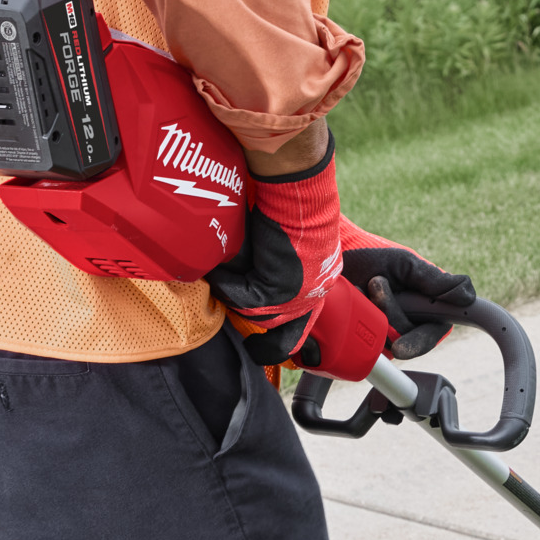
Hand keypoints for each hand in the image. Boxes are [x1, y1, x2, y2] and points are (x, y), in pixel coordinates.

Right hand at [208, 139, 341, 363]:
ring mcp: (300, 294)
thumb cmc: (292, 202)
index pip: (307, 322)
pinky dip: (227, 286)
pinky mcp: (280, 290)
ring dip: (236, 299)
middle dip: (263, 339)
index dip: (289, 335)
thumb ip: (274, 259)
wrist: (299, 191)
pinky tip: (217, 271)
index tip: (271, 348)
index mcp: (322, 279)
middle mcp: (316, 291)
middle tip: (248, 344)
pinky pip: (244, 299)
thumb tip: (250, 269)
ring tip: (219, 280)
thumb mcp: (287, 237)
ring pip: (259, 314)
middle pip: (285, 329)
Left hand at [339, 225, 475, 359]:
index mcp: (426, 311)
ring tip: (362, 285)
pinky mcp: (362, 342)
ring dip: (373, 310)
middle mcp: (408, 328)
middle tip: (377, 282)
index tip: (407, 343)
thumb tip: (468, 294)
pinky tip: (353, 300)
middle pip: (406, 338)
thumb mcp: (405, 264)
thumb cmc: (374, 258)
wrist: (336, 258)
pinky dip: (356, 319)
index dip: (424, 339)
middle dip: (391, 311)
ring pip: (384, 340)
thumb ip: (435, 280)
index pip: (434, 332)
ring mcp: (384, 338)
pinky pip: (362, 344)